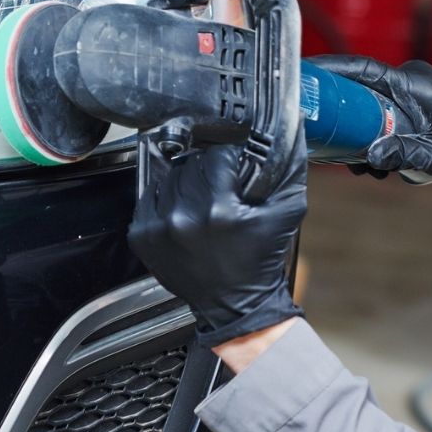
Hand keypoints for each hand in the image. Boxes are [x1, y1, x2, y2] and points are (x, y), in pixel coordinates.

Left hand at [127, 134, 306, 348]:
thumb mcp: (287, 210)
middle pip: (190, 162)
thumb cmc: (261, 258)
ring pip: (169, 175)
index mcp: (218, 210)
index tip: (236, 170)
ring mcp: (157, 228)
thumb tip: (290, 127)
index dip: (231, 158)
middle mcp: (182, 218)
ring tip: (202, 201)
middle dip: (208, 169)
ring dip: (186, 182)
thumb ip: (288, 167)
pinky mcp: (140, 236)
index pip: (217, 154)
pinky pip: (150, 196)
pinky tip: (183, 213)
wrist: (236, 305)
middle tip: (221, 187)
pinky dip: (166, 199)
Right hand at [308, 56, 431, 184]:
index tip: (302, 75)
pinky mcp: (415, 107)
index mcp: (415, 84)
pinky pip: (383, 117)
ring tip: (364, 168)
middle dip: (341, 120)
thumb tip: (370, 156)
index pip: (362, 69)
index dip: (329, 69)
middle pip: (358, 92)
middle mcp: (410, 82)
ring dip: (360, 137)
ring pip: (368, 110)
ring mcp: (412, 94)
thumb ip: (408, 153)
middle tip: (332, 149)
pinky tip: (379, 164)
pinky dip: (375, 138)